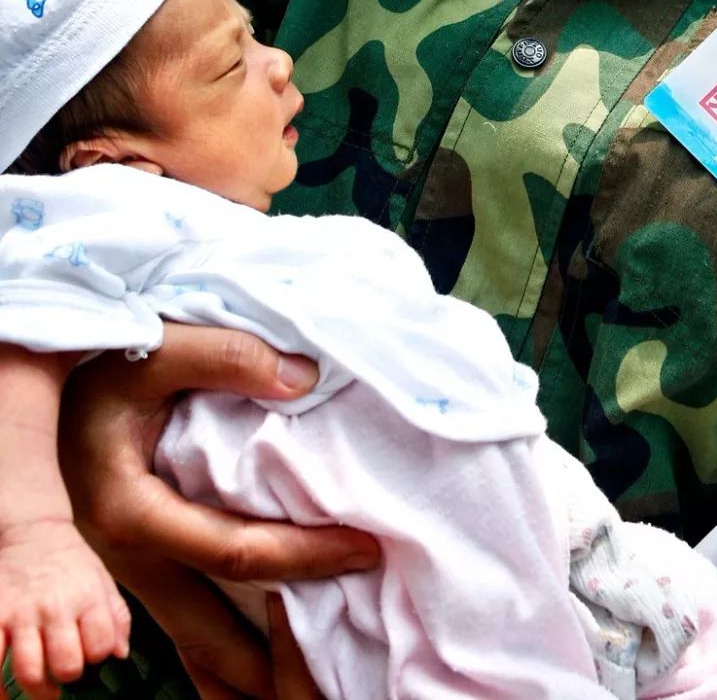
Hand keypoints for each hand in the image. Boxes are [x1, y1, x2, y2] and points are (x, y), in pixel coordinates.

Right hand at [0, 517, 128, 699]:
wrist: (34, 530)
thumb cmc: (72, 562)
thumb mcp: (102, 580)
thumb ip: (117, 617)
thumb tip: (120, 655)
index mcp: (87, 597)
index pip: (100, 646)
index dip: (97, 657)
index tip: (89, 654)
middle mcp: (55, 606)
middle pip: (65, 665)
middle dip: (66, 676)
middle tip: (62, 674)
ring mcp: (22, 613)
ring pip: (29, 671)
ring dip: (36, 688)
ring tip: (39, 686)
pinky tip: (5, 691)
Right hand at [59, 324, 378, 699]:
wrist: (55, 387)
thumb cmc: (109, 364)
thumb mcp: (161, 348)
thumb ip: (230, 357)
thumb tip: (304, 380)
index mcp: (132, 510)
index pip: (234, 552)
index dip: (304, 556)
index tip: (363, 549)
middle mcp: (125, 556)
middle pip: (208, 631)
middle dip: (275, 657)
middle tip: (342, 657)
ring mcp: (126, 570)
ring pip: (189, 640)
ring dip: (244, 665)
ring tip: (305, 676)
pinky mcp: (138, 565)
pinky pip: (182, 618)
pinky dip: (223, 639)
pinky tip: (264, 645)